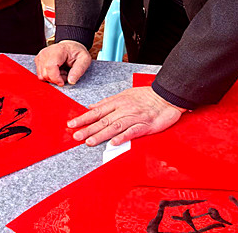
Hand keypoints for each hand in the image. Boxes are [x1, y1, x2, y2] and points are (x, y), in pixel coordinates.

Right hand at [35, 40, 91, 85]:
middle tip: (65, 74)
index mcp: (57, 50)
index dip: (56, 78)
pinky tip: (56, 70)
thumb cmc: (77, 52)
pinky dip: (48, 76)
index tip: (64, 81)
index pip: (50, 67)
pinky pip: (40, 75)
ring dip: (52, 78)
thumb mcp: (84, 60)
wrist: (70, 46)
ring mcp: (40, 56)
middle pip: (45, 74)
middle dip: (56, 79)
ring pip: (42, 76)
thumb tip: (71, 81)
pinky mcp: (38, 60)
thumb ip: (79, 70)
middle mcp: (45, 53)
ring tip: (61, 71)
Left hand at [68, 86, 184, 146]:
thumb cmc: (146, 96)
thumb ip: (108, 102)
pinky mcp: (145, 125)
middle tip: (75, 135)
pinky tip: (113, 143)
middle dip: (88, 128)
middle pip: (103, 120)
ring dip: (101, 135)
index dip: (83, 118)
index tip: (71, 124)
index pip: (97, 111)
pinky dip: (122, 137)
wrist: (166, 97)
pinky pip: (132, 132)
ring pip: (115, 127)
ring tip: (89, 142)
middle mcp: (124, 109)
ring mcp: (134, 117)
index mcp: (118, 101)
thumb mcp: (125, 94)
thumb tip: (92, 107)